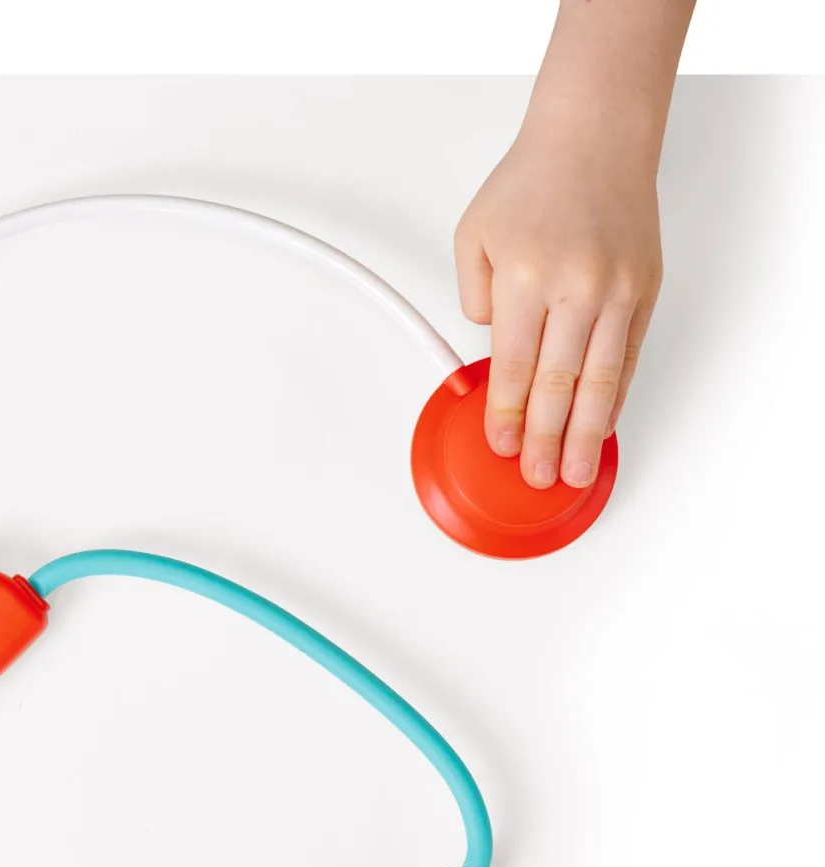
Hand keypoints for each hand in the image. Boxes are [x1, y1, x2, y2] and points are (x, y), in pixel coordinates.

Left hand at [454, 125, 662, 488]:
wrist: (595, 137)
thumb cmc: (532, 183)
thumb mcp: (473, 236)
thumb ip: (474, 298)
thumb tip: (493, 350)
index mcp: (527, 277)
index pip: (512, 368)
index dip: (505, 416)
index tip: (500, 445)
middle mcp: (576, 287)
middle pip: (557, 385)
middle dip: (543, 440)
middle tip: (536, 476)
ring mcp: (617, 291)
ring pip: (599, 382)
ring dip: (584, 435)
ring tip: (573, 471)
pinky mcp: (644, 292)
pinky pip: (626, 359)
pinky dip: (614, 399)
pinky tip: (602, 427)